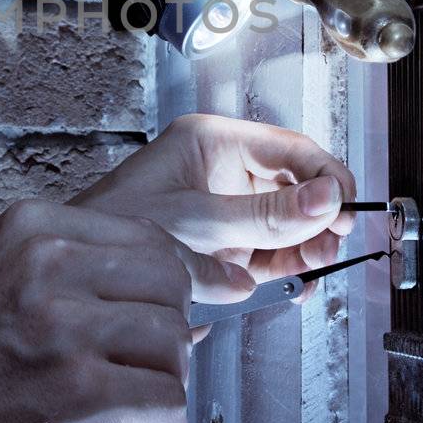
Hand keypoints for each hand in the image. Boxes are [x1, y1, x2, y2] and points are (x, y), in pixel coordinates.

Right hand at [0, 198, 255, 422]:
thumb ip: (80, 274)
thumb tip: (202, 282)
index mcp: (29, 228)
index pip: (151, 239)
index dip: (168, 295)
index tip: (153, 338)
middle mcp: (43, 264)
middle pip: (172, 286)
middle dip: (168, 341)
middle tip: (136, 382)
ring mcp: (59, 328)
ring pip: (178, 343)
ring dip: (165, 390)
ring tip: (130, 419)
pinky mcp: (76, 395)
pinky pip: (170, 402)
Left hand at [70, 113, 356, 302]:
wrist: (77, 281)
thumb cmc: (112, 232)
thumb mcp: (196, 221)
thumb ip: (263, 214)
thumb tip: (326, 198)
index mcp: (211, 142)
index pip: (289, 148)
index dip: (324, 177)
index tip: (345, 208)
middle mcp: (222, 171)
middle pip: (295, 186)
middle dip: (319, 215)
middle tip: (330, 244)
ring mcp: (225, 210)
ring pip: (288, 222)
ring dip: (308, 245)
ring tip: (314, 266)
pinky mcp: (224, 246)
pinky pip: (270, 252)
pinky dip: (288, 268)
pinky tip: (297, 280)